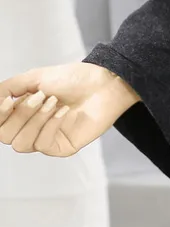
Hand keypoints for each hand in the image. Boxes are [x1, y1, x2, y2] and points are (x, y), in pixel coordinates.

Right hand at [0, 63, 141, 156]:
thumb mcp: (35, 78)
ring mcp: (46, 140)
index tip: (8, 101)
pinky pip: (44, 144)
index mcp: (22, 113)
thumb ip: (9, 88)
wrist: (103, 82)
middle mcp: (30, 128)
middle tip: (40, 96)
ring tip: (53, 101)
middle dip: (21, 114)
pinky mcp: (62, 148)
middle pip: (6, 136)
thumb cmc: (72, 79)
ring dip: (36, 120)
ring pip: (22, 144)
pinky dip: (51, 125)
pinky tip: (64, 111)